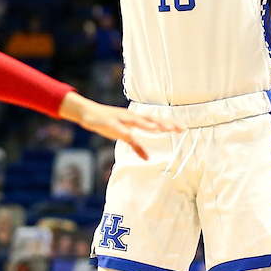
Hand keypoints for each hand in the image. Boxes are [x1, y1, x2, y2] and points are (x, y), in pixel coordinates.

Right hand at [59, 90, 180, 160]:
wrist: (87, 112)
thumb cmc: (107, 123)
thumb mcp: (123, 136)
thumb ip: (136, 145)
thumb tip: (147, 158)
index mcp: (135, 119)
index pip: (155, 121)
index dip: (168, 124)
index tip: (183, 129)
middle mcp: (130, 116)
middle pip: (149, 119)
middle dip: (163, 123)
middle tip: (177, 129)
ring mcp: (119, 118)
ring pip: (135, 120)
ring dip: (146, 124)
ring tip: (157, 128)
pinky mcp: (108, 121)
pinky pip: (117, 126)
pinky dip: (123, 129)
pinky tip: (129, 132)